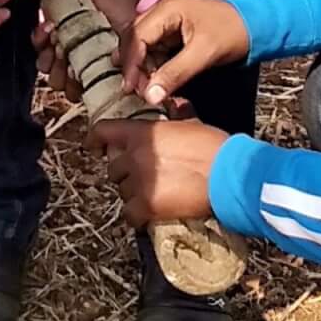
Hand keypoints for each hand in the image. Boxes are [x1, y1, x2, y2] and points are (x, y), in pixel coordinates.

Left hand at [91, 118, 226, 223]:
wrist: (228, 174)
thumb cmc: (214, 146)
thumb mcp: (192, 123)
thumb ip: (177, 114)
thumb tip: (175, 104)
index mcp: (143, 133)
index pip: (103, 132)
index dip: (94, 140)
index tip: (93, 147)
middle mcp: (135, 156)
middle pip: (114, 168)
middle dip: (125, 172)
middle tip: (144, 175)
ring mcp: (139, 182)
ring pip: (122, 191)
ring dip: (134, 193)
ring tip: (154, 193)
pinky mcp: (147, 206)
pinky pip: (129, 215)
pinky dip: (137, 216)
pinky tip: (149, 214)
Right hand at [119, 0, 250, 105]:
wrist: (255, 26)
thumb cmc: (232, 34)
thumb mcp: (203, 55)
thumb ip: (174, 74)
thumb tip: (150, 96)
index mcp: (168, 8)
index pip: (136, 35)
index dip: (131, 63)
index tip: (130, 87)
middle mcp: (162, 10)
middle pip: (134, 39)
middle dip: (134, 66)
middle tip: (137, 91)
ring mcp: (167, 20)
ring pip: (143, 46)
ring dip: (143, 67)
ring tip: (147, 89)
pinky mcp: (173, 31)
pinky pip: (155, 49)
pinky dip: (153, 66)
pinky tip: (156, 82)